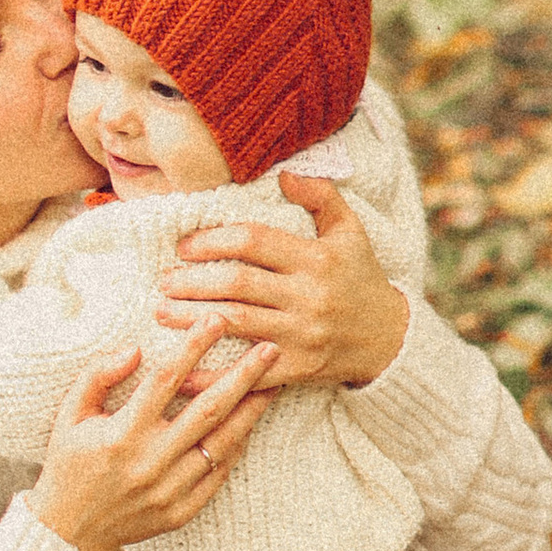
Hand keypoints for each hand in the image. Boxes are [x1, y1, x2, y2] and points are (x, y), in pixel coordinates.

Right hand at [31, 335, 276, 550]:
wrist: (68, 533)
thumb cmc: (69, 465)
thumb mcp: (69, 416)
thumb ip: (98, 376)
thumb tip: (135, 349)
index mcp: (122, 434)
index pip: (165, 380)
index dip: (193, 347)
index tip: (215, 320)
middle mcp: (150, 462)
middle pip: (208, 410)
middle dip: (244, 376)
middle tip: (269, 348)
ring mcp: (169, 490)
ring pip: (222, 443)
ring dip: (251, 411)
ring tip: (274, 383)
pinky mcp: (181, 511)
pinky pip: (219, 474)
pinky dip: (236, 447)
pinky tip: (249, 423)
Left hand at [156, 173, 408, 387]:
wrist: (390, 338)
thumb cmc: (361, 277)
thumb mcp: (350, 230)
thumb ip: (321, 196)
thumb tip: (283, 176)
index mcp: (317, 259)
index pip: (254, 242)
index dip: (213, 240)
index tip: (185, 246)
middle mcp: (309, 296)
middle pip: (239, 284)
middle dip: (193, 282)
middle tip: (162, 281)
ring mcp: (303, 335)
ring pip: (237, 323)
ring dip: (192, 319)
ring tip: (162, 311)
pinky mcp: (298, 368)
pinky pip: (249, 371)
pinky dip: (214, 374)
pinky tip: (184, 370)